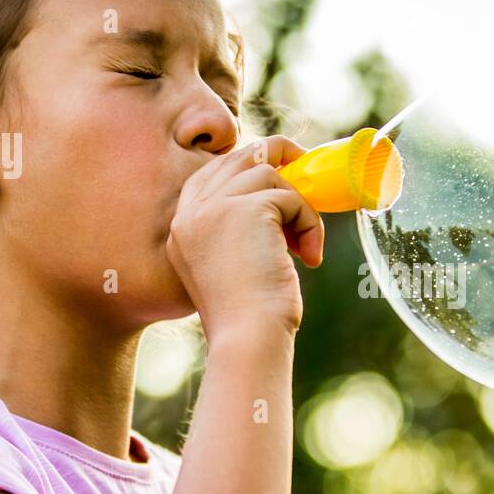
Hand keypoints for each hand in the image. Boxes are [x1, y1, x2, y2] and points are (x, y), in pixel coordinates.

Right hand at [166, 135, 324, 342]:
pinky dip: (309, 223)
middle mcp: (191, 213)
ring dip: (299, 206)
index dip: (246, 167)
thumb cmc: (248, 318)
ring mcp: (214, 208)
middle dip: (277, 155)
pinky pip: (290, 197)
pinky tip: (310, 256)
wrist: (248, 339)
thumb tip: (279, 204)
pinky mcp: (245, 210)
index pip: (210, 173)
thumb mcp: (231, 266)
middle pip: (238, 156)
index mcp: (182, 227)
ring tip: (305, 246)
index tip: (278, 179)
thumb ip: (238, 232)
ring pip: (269, 173)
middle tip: (306, 168)